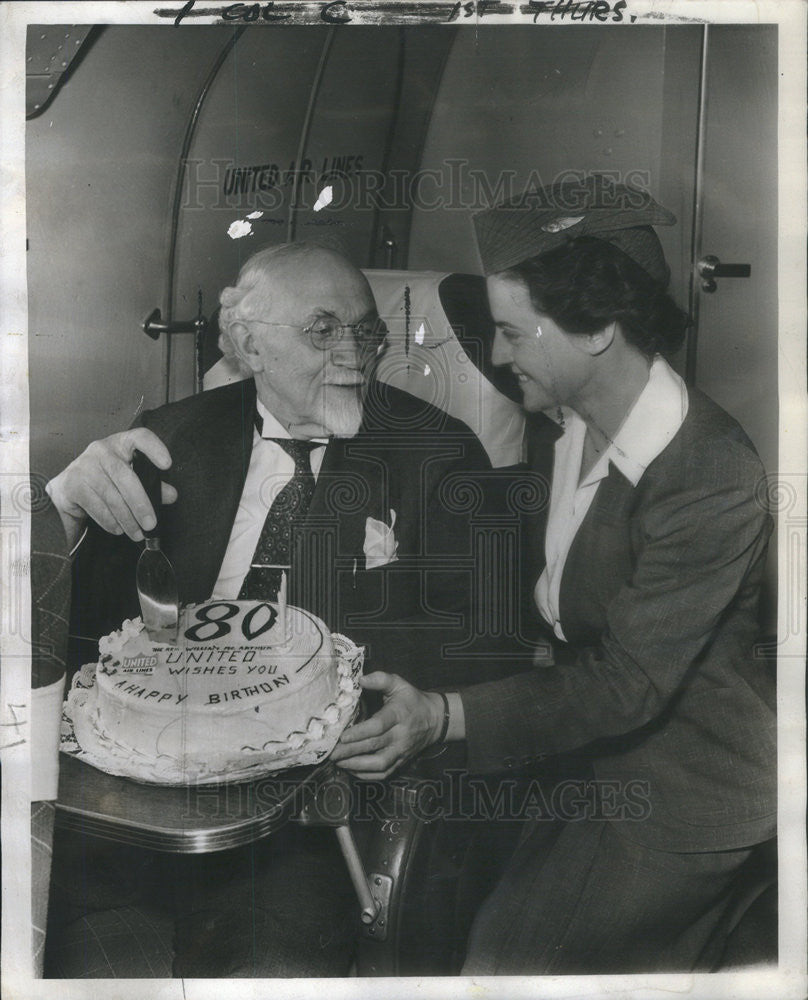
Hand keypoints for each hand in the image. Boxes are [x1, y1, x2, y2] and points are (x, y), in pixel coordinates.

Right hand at [46, 428, 176, 546]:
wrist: (67, 492)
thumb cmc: (105, 483)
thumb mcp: (129, 480)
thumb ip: (152, 485)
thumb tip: (171, 495)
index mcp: (120, 444)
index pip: (139, 437)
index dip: (154, 448)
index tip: (167, 465)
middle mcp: (100, 450)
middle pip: (125, 476)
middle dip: (140, 504)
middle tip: (150, 525)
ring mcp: (83, 466)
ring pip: (111, 496)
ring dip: (127, 519)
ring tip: (136, 533)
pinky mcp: (70, 484)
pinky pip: (96, 506)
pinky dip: (109, 521)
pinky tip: (117, 529)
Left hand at [330, 672, 443, 779]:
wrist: (435, 720)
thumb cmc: (411, 700)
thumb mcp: (399, 684)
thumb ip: (380, 679)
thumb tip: (360, 680)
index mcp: (398, 714)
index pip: (378, 726)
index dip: (359, 732)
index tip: (342, 736)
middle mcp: (400, 735)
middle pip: (374, 746)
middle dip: (350, 751)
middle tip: (331, 752)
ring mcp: (401, 751)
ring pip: (379, 764)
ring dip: (357, 765)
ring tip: (338, 762)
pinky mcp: (401, 761)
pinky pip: (384, 773)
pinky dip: (366, 775)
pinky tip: (351, 769)